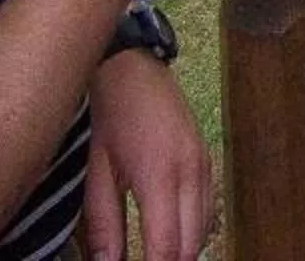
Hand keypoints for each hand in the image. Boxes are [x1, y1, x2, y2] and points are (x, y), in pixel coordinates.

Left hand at [82, 51, 212, 260]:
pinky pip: (208, 208)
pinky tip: (173, 236)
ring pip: (205, 230)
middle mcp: (190, 171)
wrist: (130, 63)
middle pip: (192, 245)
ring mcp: (203, 162)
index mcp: (159, 174)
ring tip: (156, 256)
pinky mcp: (206, 157)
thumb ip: (104, 222)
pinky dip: (194, 230)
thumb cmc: (109, 111)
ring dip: (183, 251)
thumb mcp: (96, 169)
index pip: (166, 247)